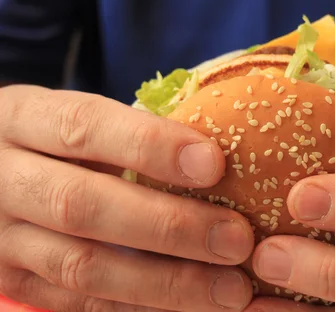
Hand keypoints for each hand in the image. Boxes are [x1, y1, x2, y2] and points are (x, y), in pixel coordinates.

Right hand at [0, 85, 254, 310]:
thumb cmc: (55, 137)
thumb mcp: (76, 116)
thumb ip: (131, 130)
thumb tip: (216, 155)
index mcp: (22, 120)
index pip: (85, 127)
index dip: (151, 145)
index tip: (214, 163)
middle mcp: (4, 181)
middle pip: (82, 206)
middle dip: (169, 226)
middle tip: (237, 240)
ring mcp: (3, 240)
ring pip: (83, 267)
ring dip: (166, 283)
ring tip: (230, 288)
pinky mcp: (13, 283)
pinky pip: (80, 305)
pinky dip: (143, 308)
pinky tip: (193, 306)